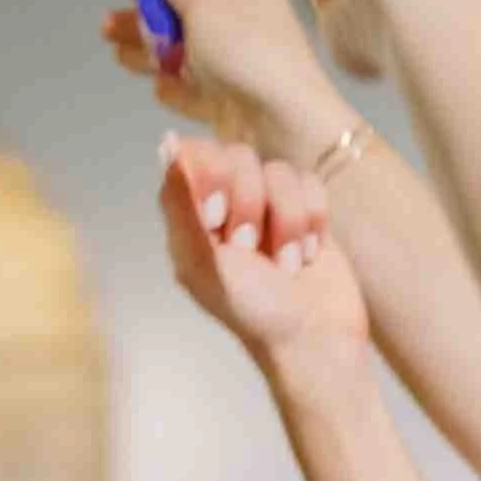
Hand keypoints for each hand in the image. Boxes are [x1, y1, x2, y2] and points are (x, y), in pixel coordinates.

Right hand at [102, 0, 350, 164]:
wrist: (282, 123)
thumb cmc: (246, 52)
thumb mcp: (206, 5)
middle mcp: (246, 22)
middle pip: (189, 17)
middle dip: (148, 22)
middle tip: (110, 28)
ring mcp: (240, 64)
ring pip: (188, 54)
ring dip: (153, 54)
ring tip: (120, 55)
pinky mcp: (232, 100)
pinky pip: (197, 90)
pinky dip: (176, 87)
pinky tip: (156, 87)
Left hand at [159, 136, 367, 362]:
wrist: (315, 337)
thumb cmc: (253, 312)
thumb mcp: (204, 262)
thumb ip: (180, 203)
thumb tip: (165, 143)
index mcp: (191, 220)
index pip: (192, 156)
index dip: (208, 175)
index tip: (216, 216)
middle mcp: (227, 207)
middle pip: (237, 154)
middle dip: (250, 201)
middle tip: (250, 247)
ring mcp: (268, 207)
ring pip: (278, 168)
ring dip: (286, 219)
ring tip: (286, 263)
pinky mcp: (305, 209)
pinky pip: (310, 180)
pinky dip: (312, 218)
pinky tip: (308, 253)